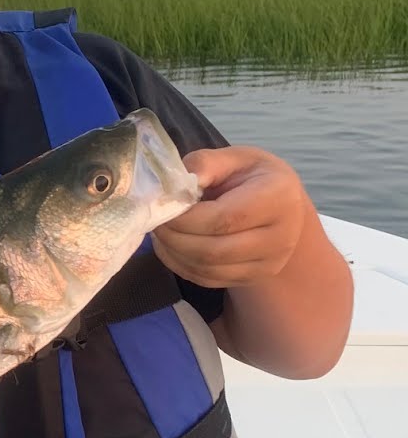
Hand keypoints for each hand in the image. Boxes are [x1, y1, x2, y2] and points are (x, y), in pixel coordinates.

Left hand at [153, 146, 306, 288]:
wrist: (282, 206)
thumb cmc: (252, 176)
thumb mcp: (234, 158)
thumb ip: (204, 164)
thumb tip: (174, 185)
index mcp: (278, 199)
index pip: (226, 218)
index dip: (186, 218)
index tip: (163, 205)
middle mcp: (280, 237)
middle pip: (214, 250)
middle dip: (174, 237)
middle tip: (155, 220)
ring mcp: (268, 264)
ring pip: (208, 269)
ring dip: (174, 252)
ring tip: (162, 231)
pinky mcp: (253, 278)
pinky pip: (207, 279)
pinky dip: (180, 265)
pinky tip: (171, 246)